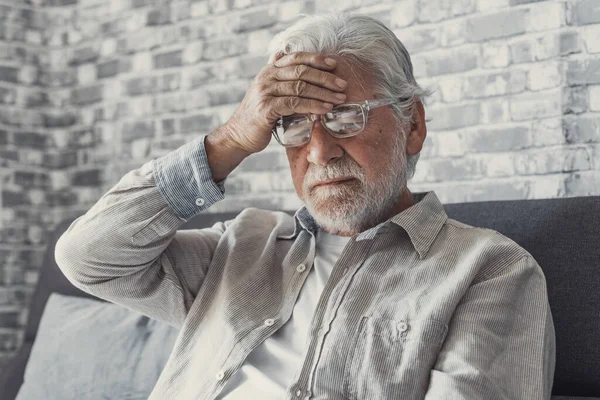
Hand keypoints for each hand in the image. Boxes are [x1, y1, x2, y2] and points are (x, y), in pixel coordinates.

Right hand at [222, 51, 347, 154]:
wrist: (239, 135)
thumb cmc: (260, 116)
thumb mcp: (270, 93)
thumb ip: (283, 81)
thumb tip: (301, 68)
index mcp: (269, 70)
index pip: (296, 58)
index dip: (316, 59)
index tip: (334, 64)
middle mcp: (266, 77)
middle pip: (301, 71)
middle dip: (325, 78)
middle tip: (342, 85)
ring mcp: (265, 92)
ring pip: (300, 87)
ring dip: (323, 93)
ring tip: (338, 99)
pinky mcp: (266, 108)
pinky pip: (294, 104)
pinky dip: (312, 106)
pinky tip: (324, 109)